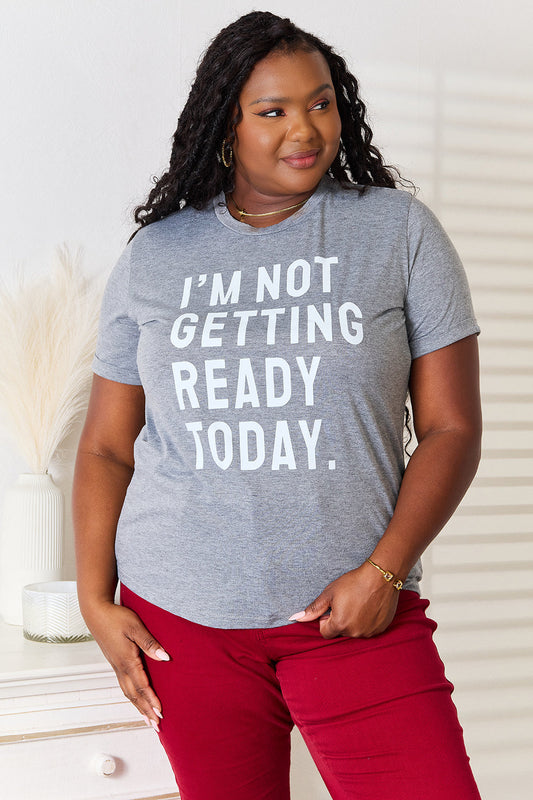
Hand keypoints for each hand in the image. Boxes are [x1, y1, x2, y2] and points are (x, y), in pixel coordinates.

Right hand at [83, 601, 169, 729]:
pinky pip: (124, 685)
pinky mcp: (115, 663)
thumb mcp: (136, 627)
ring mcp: (116, 666)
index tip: (161, 713)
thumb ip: (150, 643)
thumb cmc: (116, 617)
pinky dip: (132, 697)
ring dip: (139, 707)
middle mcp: (120, 667)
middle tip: (156, 725)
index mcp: (126, 660)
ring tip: (148, 719)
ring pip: (128, 692)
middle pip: (134, 695)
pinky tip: (136, 699)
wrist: (96, 612)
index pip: (142, 685)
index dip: (152, 700)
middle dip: (146, 711)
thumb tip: (164, 657)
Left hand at [289, 560, 399, 638]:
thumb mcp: (329, 593)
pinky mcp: (380, 628)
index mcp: (340, 625)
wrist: (380, 577)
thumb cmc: (353, 582)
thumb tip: (295, 618)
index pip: (324, 632)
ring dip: (353, 621)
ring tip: (358, 603)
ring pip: (354, 631)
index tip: (332, 608)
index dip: (325, 620)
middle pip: (340, 632)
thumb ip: (313, 609)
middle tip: (346, 602)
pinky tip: (368, 606)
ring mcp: (369, 632)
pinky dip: (366, 621)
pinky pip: (368, 629)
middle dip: (339, 620)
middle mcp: (355, 633)